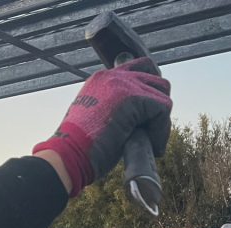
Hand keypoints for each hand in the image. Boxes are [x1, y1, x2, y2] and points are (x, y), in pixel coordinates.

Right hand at [33, 57, 171, 195]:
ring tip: (150, 141)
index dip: (151, 90)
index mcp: (101, 79)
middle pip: (156, 79)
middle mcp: (111, 76)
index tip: (152, 113)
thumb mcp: (97, 118)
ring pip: (162, 93)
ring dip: (161, 120)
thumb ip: (115, 108)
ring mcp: (122, 84)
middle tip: (151, 131)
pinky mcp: (132, 98)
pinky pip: (162, 109)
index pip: (139, 69)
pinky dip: (161, 131)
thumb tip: (140, 116)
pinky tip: (152, 146)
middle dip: (159, 106)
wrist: (67, 156)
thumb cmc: (80, 147)